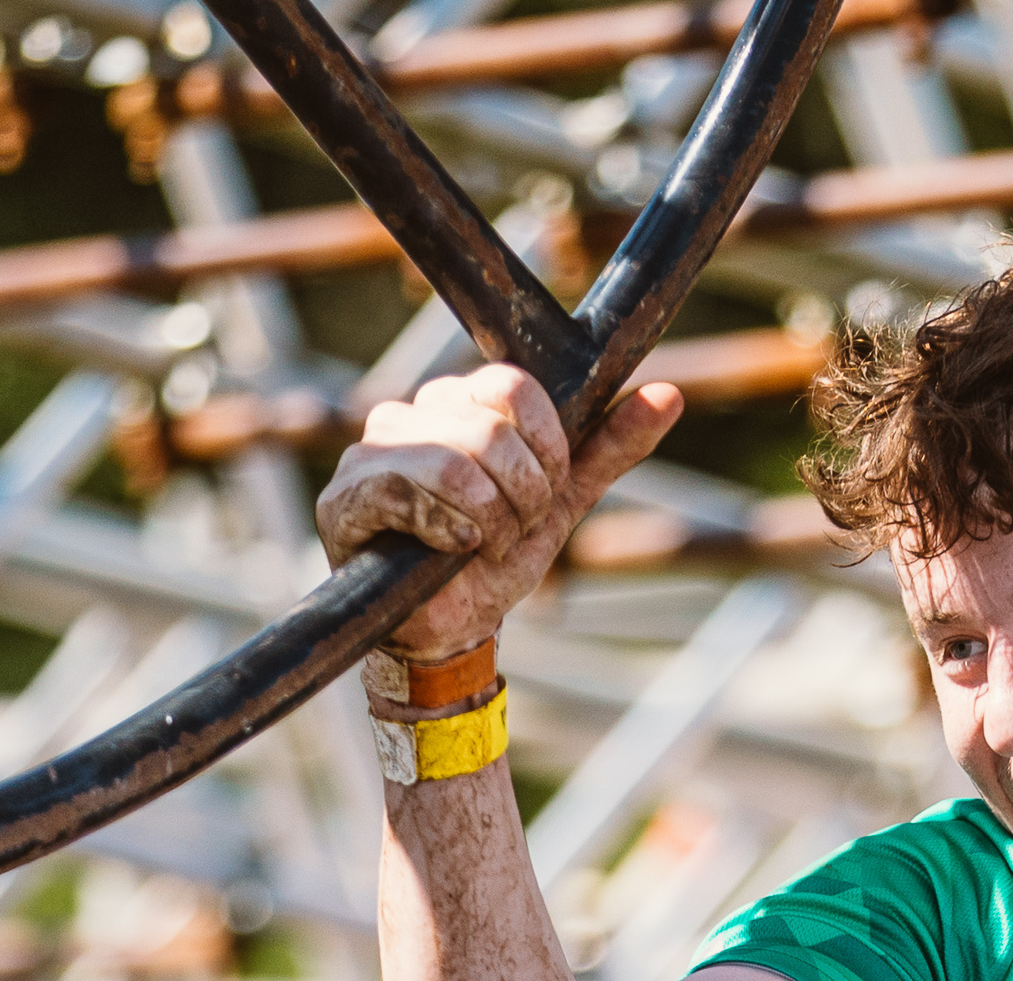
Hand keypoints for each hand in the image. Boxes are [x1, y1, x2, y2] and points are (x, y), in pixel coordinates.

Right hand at [317, 366, 683, 663]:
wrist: (453, 628)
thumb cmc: (497, 556)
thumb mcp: (566, 498)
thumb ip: (611, 445)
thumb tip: (668, 396)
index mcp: (462, 403)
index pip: (512, 385)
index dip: (546, 446)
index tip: (546, 491)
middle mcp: (410, 414)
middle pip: (490, 427)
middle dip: (522, 493)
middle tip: (509, 528)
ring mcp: (370, 451)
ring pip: (455, 461)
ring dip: (489, 518)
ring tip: (480, 544)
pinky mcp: (344, 496)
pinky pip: (409, 491)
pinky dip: (449, 530)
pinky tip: (448, 550)